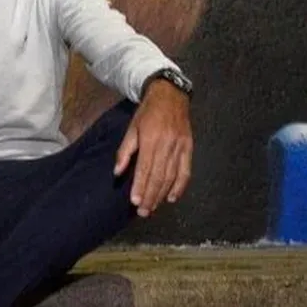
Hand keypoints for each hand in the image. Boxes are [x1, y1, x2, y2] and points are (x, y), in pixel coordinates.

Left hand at [114, 79, 192, 217]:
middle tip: (143, 212)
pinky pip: (186, 171)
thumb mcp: (132, 127)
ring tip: (153, 207)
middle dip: (150, 196)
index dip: (140, 186)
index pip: (145, 168)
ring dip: (162, 194)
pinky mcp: (189, 147)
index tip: (135, 202)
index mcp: (150, 138)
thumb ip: (125, 150)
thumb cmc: (147, 112)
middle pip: (159, 176)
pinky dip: (180, 186)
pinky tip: (172, 198)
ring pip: (172, 176)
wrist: (170, 94)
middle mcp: (167, 144)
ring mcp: (180, 146)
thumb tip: (117, 172)